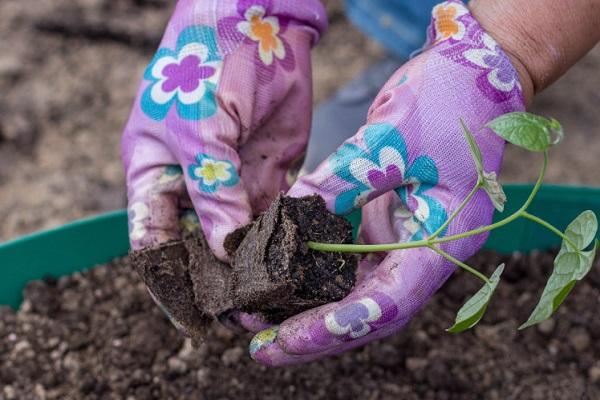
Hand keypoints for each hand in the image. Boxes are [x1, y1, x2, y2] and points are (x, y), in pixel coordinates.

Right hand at [122, 0, 326, 331]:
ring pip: (240, 237)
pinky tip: (296, 265)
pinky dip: (284, 242)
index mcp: (155, 172)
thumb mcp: (200, 127)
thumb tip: (225, 248)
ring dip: (255, 267)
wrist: (260, 22)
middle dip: (218, 280)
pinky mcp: (271, 174)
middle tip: (242, 314)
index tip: (190, 312)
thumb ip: (212, 189)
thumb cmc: (208, 62)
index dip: (167, 278)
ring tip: (274, 299)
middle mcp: (193, 183)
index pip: (152, 239)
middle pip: (200, 246)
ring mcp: (233, 181)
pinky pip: (276, 216)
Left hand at [249, 0, 525, 365]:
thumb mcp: (391, 137)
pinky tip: (283, 277)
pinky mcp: (390, 224)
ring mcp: (410, 240)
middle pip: (371, 309)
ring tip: (262, 318)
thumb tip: (284, 218)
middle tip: (263, 346)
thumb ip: (341, 181)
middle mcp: (428, 250)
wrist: (475, 73)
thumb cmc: (449, 100)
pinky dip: (318, 272)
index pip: (389, 300)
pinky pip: (353, 260)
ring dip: (313, 307)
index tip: (287, 338)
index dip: (337, 324)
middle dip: (317, 331)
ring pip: (359, 291)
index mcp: (445, 238)